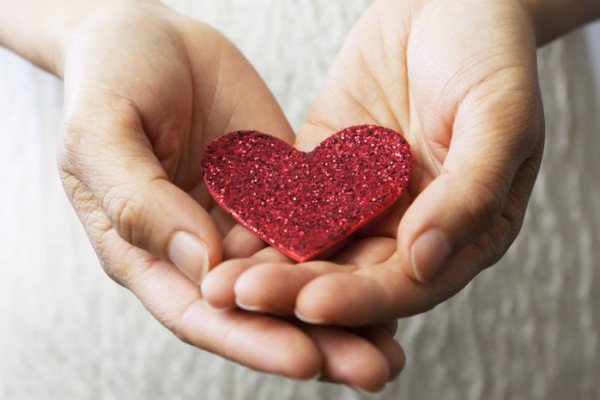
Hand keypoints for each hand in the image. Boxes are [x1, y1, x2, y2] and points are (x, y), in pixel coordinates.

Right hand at [56, 1, 402, 390]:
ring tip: (393, 342)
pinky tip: (390, 270)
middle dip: (315, 342)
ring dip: (344, 309)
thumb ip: (139, 200)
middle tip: (372, 370)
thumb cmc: (110, 79)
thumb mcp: (102, 133)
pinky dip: (349, 250)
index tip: (305, 359)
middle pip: (259, 309)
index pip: (200, 312)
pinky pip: (316, 222)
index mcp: (150, 251)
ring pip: (296, 275)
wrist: (150, 37)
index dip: (250, 339)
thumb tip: (200, 260)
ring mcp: (245, 219)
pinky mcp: (279, 188)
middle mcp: (203, 247)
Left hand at [202, 0, 544, 325]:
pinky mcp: (326, 168)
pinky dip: (260, 215)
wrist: (447, 2)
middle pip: (350, 275)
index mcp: (461, 231)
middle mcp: (407, 226)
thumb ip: (471, 192)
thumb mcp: (500, 118)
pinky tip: (225, 228)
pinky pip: (291, 197)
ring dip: (268, 264)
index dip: (362, 300)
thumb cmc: (490, 54)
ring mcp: (363, 199)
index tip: (312, 306)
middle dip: (297, 290)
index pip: (408, 284)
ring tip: (219, 279)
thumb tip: (425, 262)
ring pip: (314, 245)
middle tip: (242, 297)